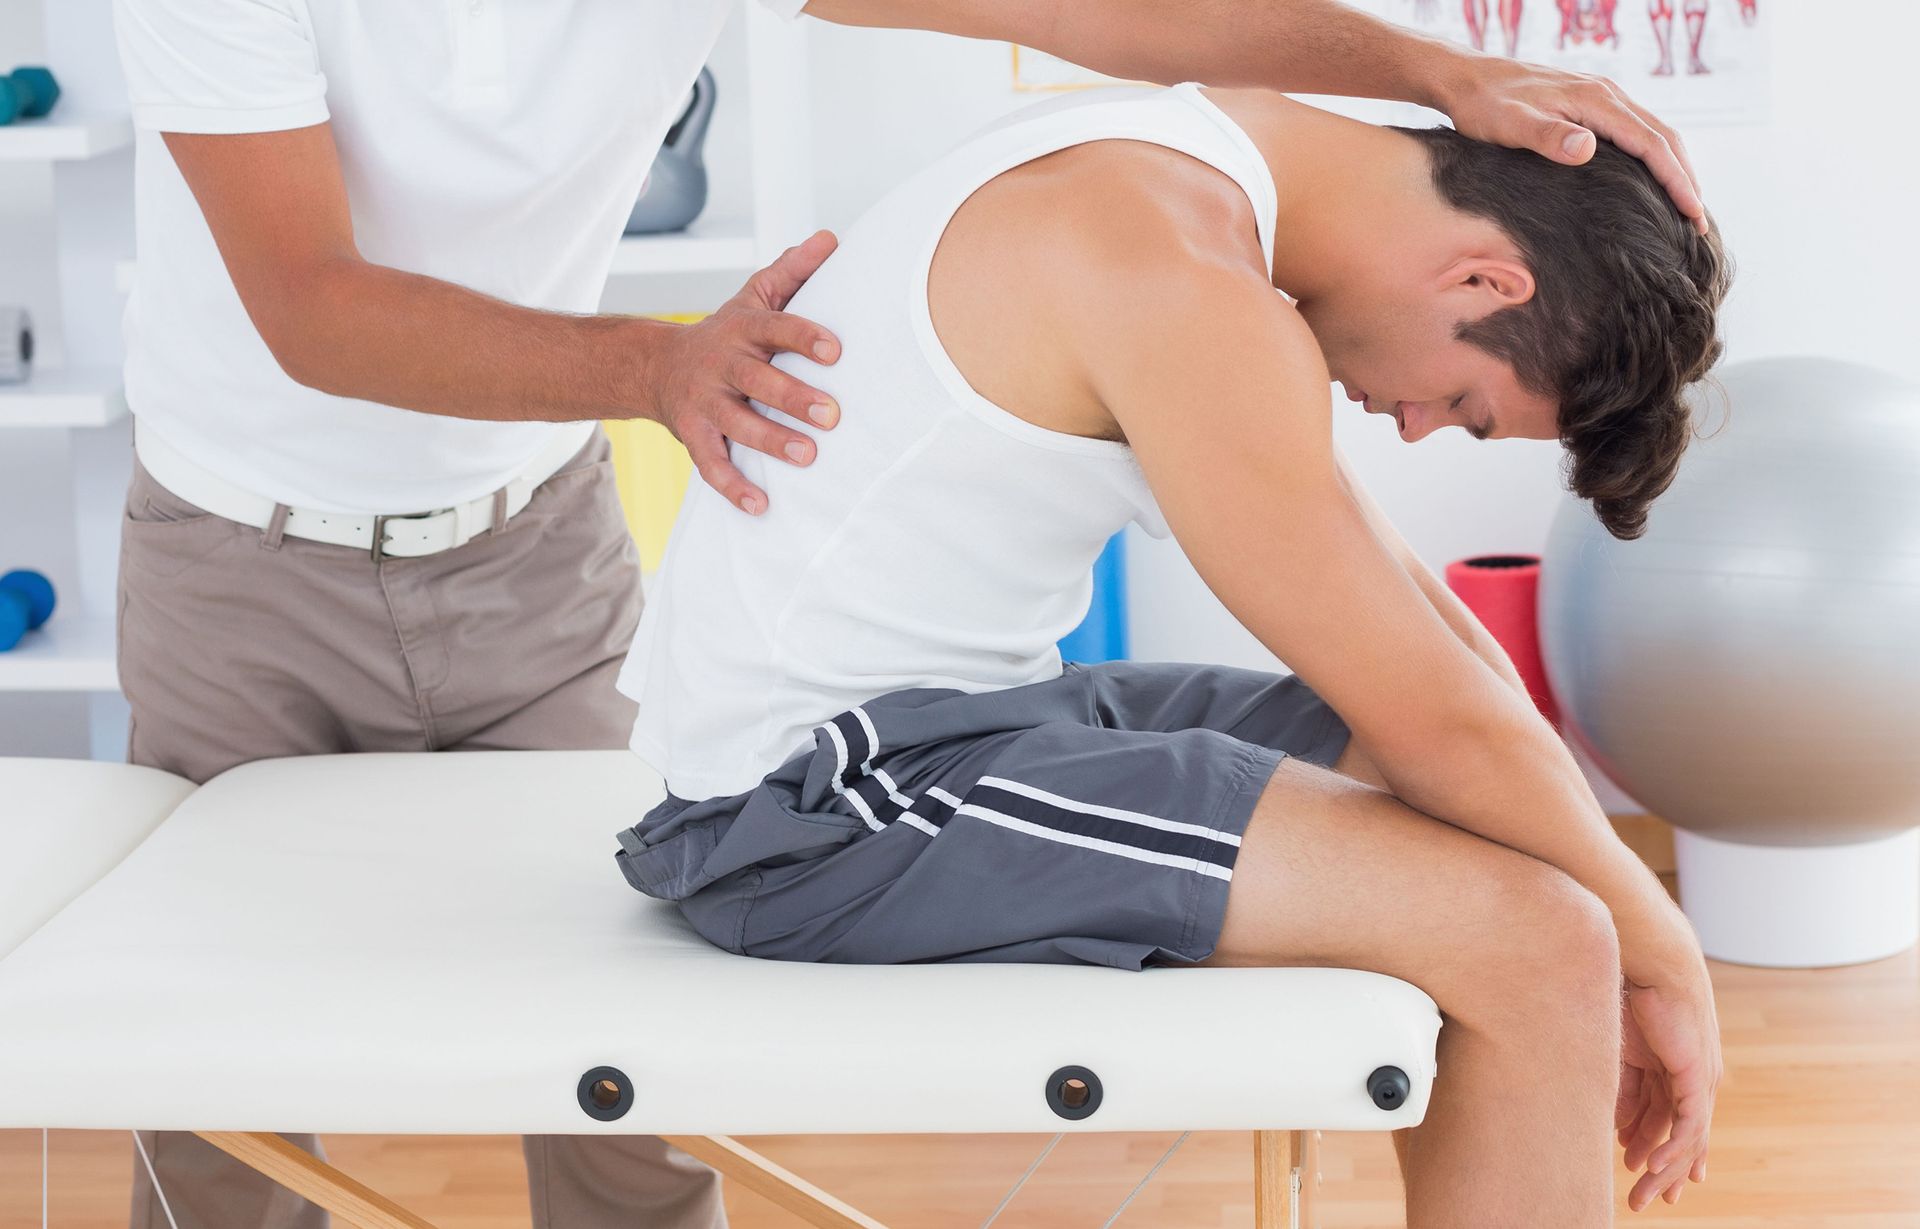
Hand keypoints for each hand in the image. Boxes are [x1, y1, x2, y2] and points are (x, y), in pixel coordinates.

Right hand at [645, 230, 841, 513]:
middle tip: (831, 414)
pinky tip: (761, 505)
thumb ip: (792, 271)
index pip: (775, 327)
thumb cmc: (726, 336)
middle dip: (793, 396)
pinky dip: (733, 487)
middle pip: (758, 380)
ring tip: (807, 456)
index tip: (835, 351)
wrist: (655, 367)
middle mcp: (722, 364)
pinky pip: (711, 464)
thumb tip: (832, 238)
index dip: (803, 337)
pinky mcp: (693, 435)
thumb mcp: (753, 299)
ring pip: (737, 424)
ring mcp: (704, 402)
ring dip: (771, 441)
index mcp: (742, 329)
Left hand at [1429, 52, 1708, 233]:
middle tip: (1699, 221)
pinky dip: (1654, 155)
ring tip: (1685, 204)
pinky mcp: (1590, 105)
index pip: (1650, 143)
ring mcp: (1600, 97)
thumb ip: (1547, 136)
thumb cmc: (1484, 106)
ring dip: (1674, 167)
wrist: (1466, 79)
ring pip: (1653, 132)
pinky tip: (1651, 179)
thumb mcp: (1510, 125)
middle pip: (1663, 136)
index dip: (1675, 179)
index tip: (1692, 212)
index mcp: (1595, 101)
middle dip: (1685, 177)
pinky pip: (1635, 130)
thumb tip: (1587, 149)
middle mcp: (1606, 94)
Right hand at [1616, 967, 1722, 1210]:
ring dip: (1665, 1169)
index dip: (1653, 1144)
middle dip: (1663, 1169)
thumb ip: (1616, 1078)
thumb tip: (1609, 1114)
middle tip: (1647, 1198)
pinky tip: (1655, 1169)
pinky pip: (1688, 1126)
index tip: (1638, 1168)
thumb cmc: (1627, 984)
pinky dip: (1673, 1150)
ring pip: (1686, 1137)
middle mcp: (1692, 1076)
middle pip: (1680, 1133)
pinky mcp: (1698, 1077)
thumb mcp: (1616, 1041)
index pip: (1665, 1115)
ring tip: (1643, 1194)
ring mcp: (1699, 1078)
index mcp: (1672, 1063)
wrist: (1651, 958)